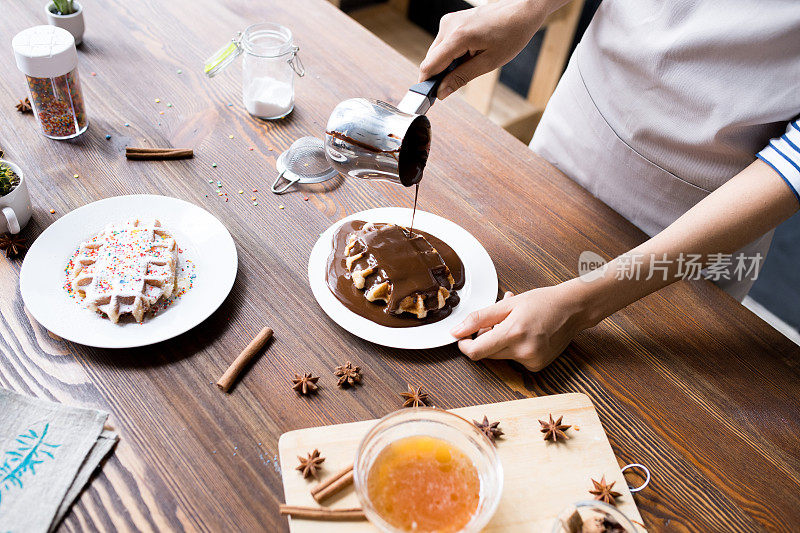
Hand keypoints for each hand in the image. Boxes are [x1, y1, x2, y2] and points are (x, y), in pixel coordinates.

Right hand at [419, 0, 551, 98]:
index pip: (429, 66)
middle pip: (431, 60)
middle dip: (440, 74)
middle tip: (458, 82)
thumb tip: (441, 92)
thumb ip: (461, 78)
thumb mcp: (488, 63)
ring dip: (447, 64)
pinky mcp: (452, 20)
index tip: (429, 98)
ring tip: (471, 61)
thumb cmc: (510, 34)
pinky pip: (443, 43)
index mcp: (458, 37)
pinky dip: (451, 53)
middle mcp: (449, 26)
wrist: (520, 11)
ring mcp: (449, 21)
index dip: (426, 84)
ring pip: (436, 52)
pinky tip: (469, 52)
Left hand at [450, 282, 589, 370]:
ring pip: (500, 356)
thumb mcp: (507, 304)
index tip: (462, 336)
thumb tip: (456, 331)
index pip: (476, 351)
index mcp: (513, 333)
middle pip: (487, 354)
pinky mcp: (537, 366)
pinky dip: (513, 348)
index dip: (464, 345)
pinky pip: (514, 359)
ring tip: (513, 322)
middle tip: (496, 322)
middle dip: (485, 339)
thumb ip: (479, 318)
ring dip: (499, 342)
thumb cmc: (543, 302)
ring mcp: (532, 361)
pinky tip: (524, 333)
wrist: (573, 308)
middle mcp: (523, 351)